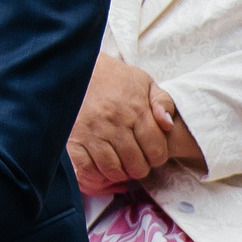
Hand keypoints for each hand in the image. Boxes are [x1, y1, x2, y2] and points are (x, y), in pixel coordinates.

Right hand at [67, 54, 175, 193]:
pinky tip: (100, 166)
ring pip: (114, 170)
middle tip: (135, 160)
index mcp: (136, 110)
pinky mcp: (73, 139)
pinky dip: (96, 174)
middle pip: (136, 165)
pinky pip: (88, 169)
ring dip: (120, 172)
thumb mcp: (144, 82)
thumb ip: (163, 102)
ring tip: (119, 163)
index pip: (156, 150)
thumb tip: (168, 125)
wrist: (76, 68)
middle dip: (140, 167)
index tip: (152, 154)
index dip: (158, 157)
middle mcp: (114, 123)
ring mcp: (92, 133)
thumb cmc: (113, 77)